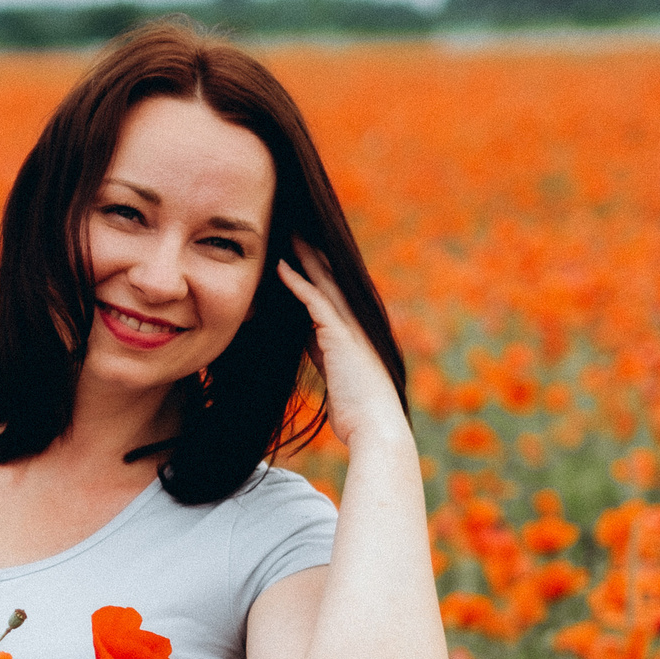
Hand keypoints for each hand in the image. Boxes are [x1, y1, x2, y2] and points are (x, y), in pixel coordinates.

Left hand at [277, 240, 409, 451]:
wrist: (377, 429)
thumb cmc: (358, 414)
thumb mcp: (337, 378)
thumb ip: (325, 356)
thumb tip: (308, 341)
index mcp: (355, 334)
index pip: (334, 296)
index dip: (319, 273)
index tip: (302, 254)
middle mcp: (356, 325)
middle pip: (332, 280)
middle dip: (314, 255)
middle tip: (296, 229)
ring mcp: (350, 328)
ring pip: (325, 282)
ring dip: (306, 257)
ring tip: (288, 233)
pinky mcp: (339, 335)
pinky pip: (315, 301)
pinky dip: (298, 282)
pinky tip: (282, 266)